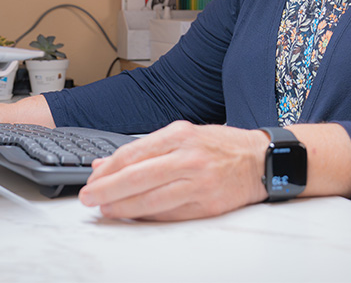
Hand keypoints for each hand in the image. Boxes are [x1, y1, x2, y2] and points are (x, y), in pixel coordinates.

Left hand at [78, 121, 269, 220]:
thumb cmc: (220, 146)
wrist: (261, 160)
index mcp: (180, 134)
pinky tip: (133, 215)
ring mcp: (199, 182)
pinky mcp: (207, 205)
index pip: (134, 153)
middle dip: (108, 190)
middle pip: (138, 177)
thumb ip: (145, 149)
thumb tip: (106, 164)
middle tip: (89, 198)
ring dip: (123, 207)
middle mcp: (189, 157)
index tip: (92, 179)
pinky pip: (169, 214)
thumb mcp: (183, 135)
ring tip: (106, 209)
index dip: (109, 169)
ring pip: (151, 200)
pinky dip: (147, 216)